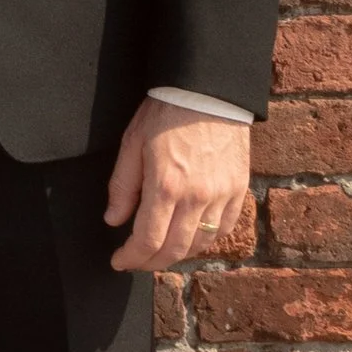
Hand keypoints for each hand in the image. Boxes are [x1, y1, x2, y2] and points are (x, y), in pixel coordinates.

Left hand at [104, 99, 252, 274]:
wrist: (209, 89)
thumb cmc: (167, 111)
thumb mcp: (133, 143)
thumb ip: (122, 185)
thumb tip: (113, 219)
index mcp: (165, 186)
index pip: (147, 240)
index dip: (131, 258)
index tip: (120, 261)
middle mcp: (196, 197)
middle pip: (174, 250)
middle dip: (151, 262)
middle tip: (137, 261)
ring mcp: (221, 195)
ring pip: (201, 243)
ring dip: (179, 254)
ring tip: (162, 250)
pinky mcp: (238, 188)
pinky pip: (225, 228)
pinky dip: (207, 239)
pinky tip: (192, 235)